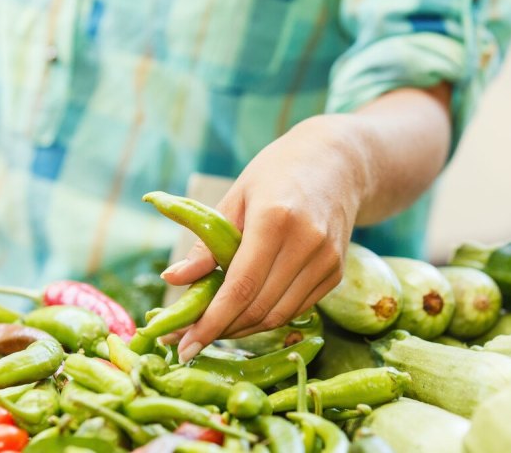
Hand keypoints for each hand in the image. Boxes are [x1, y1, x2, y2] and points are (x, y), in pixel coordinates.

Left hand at [162, 115, 368, 361]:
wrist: (338, 162)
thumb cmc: (277, 173)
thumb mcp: (235, 198)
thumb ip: (206, 244)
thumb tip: (172, 279)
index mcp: (275, 220)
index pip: (241, 287)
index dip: (211, 322)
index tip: (183, 347)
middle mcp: (306, 243)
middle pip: (259, 308)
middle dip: (220, 330)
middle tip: (188, 342)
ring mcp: (326, 261)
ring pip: (279, 316)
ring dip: (243, 329)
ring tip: (213, 329)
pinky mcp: (336, 272)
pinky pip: (296, 308)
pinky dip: (267, 317)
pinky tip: (244, 313)